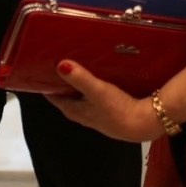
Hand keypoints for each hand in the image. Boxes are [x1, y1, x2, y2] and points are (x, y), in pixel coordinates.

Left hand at [45, 60, 161, 142]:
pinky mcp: (110, 112)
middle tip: (59, 62)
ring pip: (81, 98)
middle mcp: (83, 115)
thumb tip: (59, 64)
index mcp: (75, 111)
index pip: (54, 97)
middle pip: (67, 97)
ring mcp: (97, 115)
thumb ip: (79, 78)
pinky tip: (98, 78)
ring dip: (78, 85)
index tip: (41, 69)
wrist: (145, 123)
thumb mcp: (97, 90)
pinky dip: (92, 88)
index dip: (47, 85)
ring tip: (77, 66)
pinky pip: (95, 98)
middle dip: (62, 83)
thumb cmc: (118, 110)